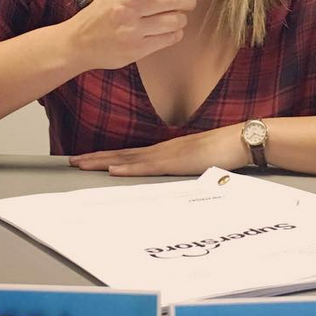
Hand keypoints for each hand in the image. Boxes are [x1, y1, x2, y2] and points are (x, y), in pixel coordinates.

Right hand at [64, 0, 196, 70]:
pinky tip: (172, 31)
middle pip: (166, 2)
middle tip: (190, 0)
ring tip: (179, 17)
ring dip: (181, 18)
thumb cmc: (102, 13)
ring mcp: (132, 32)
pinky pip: (167, 39)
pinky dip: (176, 33)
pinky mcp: (136, 50)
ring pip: (172, 21)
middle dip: (185, 0)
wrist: (79, 43)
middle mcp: (126, 11)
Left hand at [69, 124, 250, 175]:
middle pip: (122, 154)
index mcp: (166, 150)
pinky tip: (114, 169)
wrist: (242, 140)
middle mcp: (162, 149)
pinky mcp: (177, 162)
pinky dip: (129, 168)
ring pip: (129, 158)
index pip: (129, 154)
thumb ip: (182, 168)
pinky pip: (148, 167)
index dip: (107, 156)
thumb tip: (171, 176)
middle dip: (96, 157)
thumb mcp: (197, 163)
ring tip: (83, 163)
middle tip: (72, 161)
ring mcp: (168, 154)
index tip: (88, 158)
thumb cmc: (224, 151)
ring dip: (104, 161)